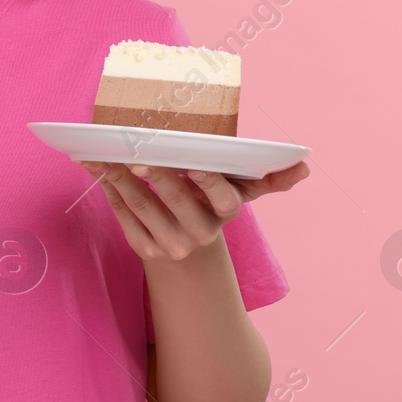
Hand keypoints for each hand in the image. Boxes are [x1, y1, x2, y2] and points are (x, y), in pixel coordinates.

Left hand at [77, 159, 309, 263]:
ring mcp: (170, 244)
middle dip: (155, 173)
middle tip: (136, 149)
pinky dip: (109, 190)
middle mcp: (200, 233)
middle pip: (175, 199)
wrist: (189, 253)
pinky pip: (124, 216)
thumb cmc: (213, 206)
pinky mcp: (144, 249)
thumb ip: (269, 179)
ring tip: (103, 152)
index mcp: (225, 213)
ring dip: (119, 176)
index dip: (209, 182)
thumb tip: (305, 168)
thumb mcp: (240, 194)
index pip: (223, 199)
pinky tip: (96, 168)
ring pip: (142, 205)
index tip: (194, 162)